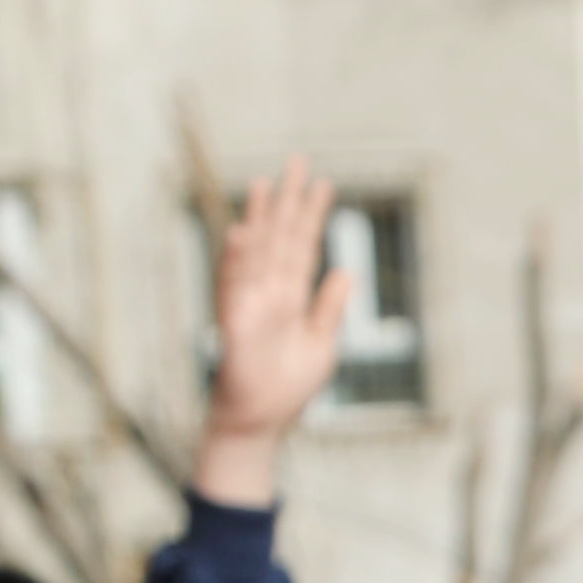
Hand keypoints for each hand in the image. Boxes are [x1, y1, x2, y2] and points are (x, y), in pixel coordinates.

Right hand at [196, 162, 352, 509]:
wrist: (261, 419)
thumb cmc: (287, 384)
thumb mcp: (322, 344)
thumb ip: (330, 308)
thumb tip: (346, 272)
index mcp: (292, 296)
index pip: (304, 246)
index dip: (313, 215)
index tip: (323, 183)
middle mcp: (270, 291)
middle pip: (281, 237)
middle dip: (289, 201)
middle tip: (297, 162)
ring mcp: (250, 304)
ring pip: (257, 254)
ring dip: (260, 219)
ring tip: (266, 185)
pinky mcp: (236, 323)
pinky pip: (235, 287)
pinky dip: (239, 261)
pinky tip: (243, 232)